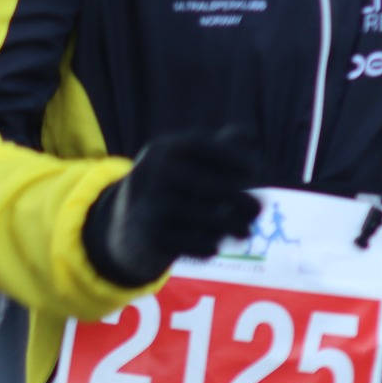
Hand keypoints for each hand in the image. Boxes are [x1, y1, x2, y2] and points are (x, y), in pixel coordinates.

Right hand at [82, 128, 261, 287]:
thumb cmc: (169, 189)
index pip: (201, 146)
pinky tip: (215, 247)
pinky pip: (185, 243)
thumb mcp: (184, 164)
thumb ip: (218, 147)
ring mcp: (146, 206)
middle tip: (258, 210)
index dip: (231, 155)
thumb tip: (250, 135)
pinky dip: (205, 246)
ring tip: (245, 233)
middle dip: (238, 198)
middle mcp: (151, 174)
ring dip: (229, 226)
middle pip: (206, 184)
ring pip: (199, 216)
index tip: (253, 169)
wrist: (123, 230)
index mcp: (162, 150)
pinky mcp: (147, 236)